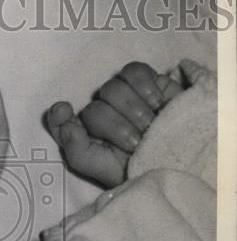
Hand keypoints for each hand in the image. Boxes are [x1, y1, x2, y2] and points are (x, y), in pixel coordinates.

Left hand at [47, 61, 182, 187]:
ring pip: (112, 88)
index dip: (61, 116)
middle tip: (136, 142)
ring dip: (133, 110)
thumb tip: (61, 114)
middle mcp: (99, 114)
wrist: (180, 159)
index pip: (60, 118)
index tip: (65, 112)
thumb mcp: (102, 169)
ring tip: (149, 126)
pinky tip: (156, 103)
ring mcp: (121, 97)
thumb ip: (75, 148)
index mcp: (83, 136)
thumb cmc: (138, 169)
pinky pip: (133, 71)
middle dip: (116, 128)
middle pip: (94, 108)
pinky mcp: (145, 82)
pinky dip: (144, 87)